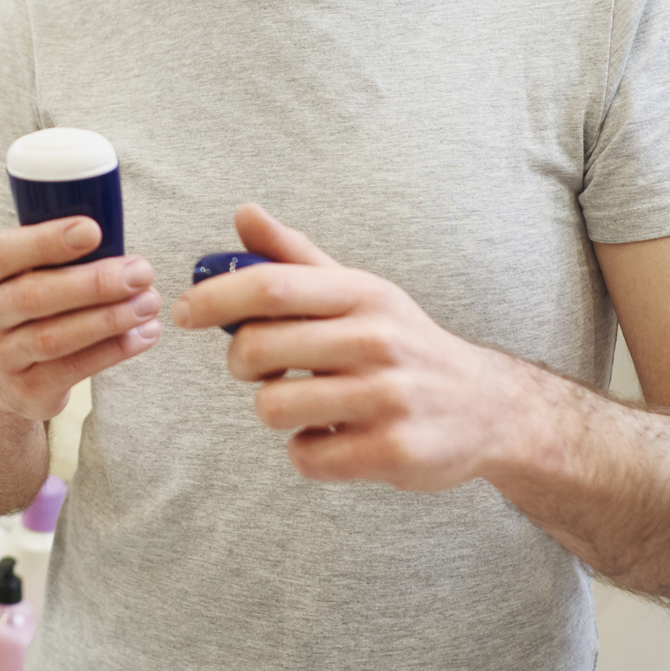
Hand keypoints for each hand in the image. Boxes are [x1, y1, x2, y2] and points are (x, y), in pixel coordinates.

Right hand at [0, 217, 161, 421]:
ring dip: (109, 318)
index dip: (47, 240)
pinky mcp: (27, 389)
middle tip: (140, 271)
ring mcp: (1, 357)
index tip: (93, 230)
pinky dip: (114, 349)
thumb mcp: (21, 273)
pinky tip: (145, 333)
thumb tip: (116, 237)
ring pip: (56, 336)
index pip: (4, 252)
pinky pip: (75, 368)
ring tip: (149, 302)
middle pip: (35, 295)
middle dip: (94, 283)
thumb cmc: (24, 304)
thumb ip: (54, 254)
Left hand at [170, 203, 521, 491]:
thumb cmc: (402, 343)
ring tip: (307, 404)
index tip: (182, 312)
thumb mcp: (359, 291)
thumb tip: (243, 214)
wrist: (487, 407)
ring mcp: (388, 398)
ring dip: (275, 410)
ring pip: (274, 407)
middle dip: (240, 363)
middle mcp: (377, 339)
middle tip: (257, 368)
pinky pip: (307, 456)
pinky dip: (307, 451)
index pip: (270, 287)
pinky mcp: (394, 451)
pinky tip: (334, 437)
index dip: (214, 297)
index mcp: (362, 294)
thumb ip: (295, 257)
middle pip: (258, 349)